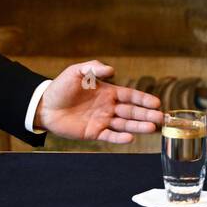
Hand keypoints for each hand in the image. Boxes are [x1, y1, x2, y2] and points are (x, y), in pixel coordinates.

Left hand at [35, 60, 163, 143]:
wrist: (45, 106)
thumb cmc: (61, 87)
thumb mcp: (76, 72)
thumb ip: (93, 68)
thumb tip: (111, 69)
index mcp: (107, 92)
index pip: (130, 96)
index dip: (143, 99)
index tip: (156, 103)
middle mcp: (108, 107)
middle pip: (132, 111)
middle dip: (147, 115)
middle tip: (161, 118)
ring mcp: (102, 120)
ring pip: (125, 124)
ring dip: (138, 126)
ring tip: (153, 129)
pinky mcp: (94, 133)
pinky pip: (110, 136)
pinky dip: (120, 138)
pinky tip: (130, 138)